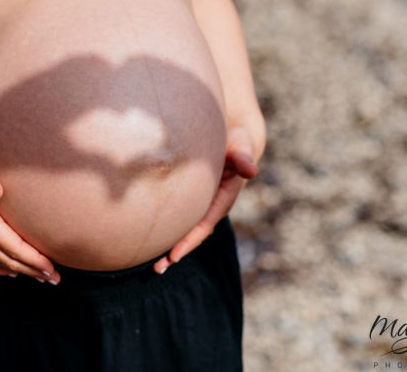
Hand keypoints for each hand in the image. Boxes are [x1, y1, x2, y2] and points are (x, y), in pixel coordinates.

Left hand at [153, 126, 258, 273]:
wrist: (235, 137)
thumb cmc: (235, 141)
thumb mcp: (240, 147)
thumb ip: (242, 158)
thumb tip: (252, 171)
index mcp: (224, 198)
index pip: (204, 224)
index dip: (189, 240)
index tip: (174, 255)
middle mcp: (214, 205)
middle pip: (194, 234)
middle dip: (177, 252)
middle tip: (158, 269)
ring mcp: (205, 204)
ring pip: (187, 230)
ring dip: (173, 247)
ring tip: (155, 267)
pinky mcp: (196, 200)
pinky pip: (183, 219)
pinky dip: (171, 231)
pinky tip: (153, 241)